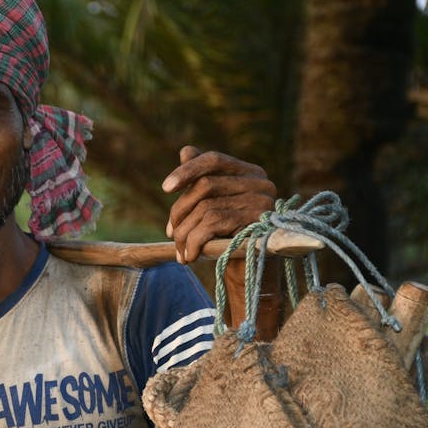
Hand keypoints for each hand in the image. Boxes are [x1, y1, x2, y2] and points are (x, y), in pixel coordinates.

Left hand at [162, 146, 276, 262]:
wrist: (252, 277)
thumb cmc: (230, 239)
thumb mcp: (213, 209)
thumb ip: (203, 181)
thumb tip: (185, 151)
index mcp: (251, 173)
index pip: (213, 159)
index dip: (187, 170)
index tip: (165, 188)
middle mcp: (260, 183)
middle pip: (205, 186)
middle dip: (180, 212)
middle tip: (171, 234)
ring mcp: (262, 202)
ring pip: (205, 207)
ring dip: (184, 233)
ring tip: (180, 251)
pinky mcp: (257, 222)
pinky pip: (212, 224)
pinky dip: (194, 241)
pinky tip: (189, 256)